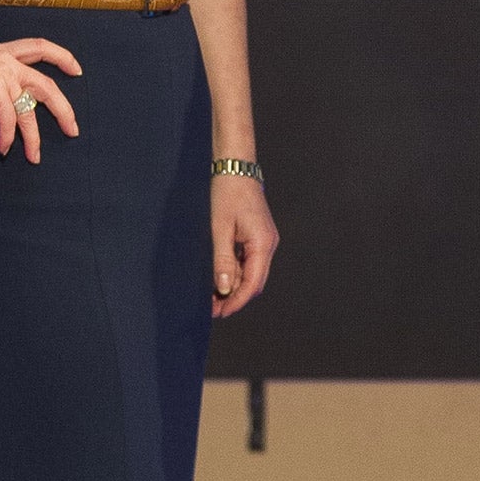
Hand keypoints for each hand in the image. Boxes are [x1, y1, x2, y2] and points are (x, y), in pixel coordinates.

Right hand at [0, 40, 81, 162]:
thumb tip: (6, 101)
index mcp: (1, 52)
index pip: (39, 46)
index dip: (61, 56)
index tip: (77, 70)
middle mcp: (6, 60)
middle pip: (46, 85)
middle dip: (63, 109)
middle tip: (72, 129)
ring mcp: (1, 74)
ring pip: (29, 110)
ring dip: (34, 137)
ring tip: (35, 156)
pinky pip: (10, 120)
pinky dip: (9, 137)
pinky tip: (5, 148)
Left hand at [211, 173, 276, 316]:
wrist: (236, 167)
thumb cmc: (227, 193)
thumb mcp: (219, 228)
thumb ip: (222, 260)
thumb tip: (223, 288)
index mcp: (262, 243)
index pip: (253, 283)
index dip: (237, 301)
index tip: (220, 313)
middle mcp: (268, 244)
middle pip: (254, 281)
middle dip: (234, 297)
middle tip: (212, 308)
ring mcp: (264, 240)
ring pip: (251, 273)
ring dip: (233, 286)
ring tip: (211, 295)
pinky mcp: (257, 236)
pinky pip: (248, 261)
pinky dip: (235, 272)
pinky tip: (219, 277)